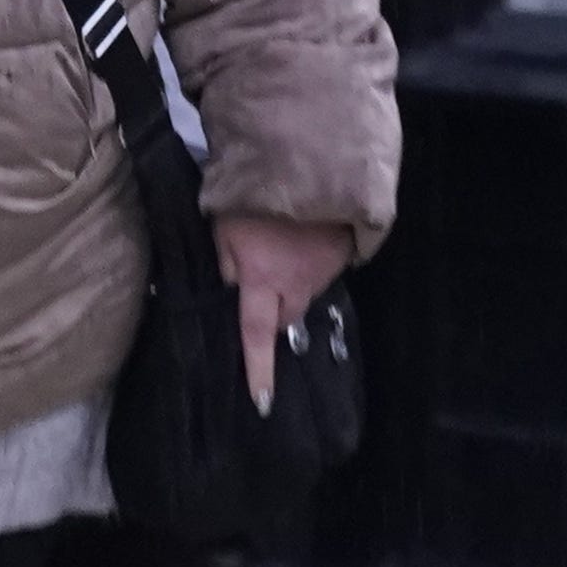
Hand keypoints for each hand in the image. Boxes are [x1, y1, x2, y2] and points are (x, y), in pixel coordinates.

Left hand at [214, 213, 350, 416]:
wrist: (308, 164)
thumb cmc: (253, 198)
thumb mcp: (222, 230)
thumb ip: (226, 267)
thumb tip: (233, 294)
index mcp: (263, 281)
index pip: (257, 335)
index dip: (258, 369)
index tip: (262, 401)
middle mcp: (298, 284)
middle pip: (285, 315)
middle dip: (272, 311)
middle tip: (259, 288)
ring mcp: (325, 271)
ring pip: (303, 294)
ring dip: (290, 284)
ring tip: (279, 252)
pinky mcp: (344, 255)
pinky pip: (321, 273)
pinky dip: (309, 266)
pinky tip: (301, 242)